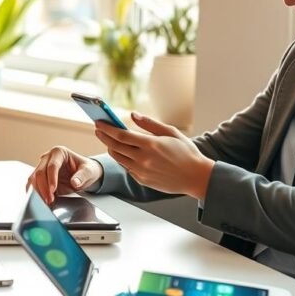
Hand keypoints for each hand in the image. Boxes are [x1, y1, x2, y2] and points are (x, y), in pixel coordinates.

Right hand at [27, 146, 104, 204]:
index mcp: (59, 152)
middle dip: (43, 187)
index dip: (51, 178)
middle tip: (49, 199)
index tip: (53, 190)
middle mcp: (48, 157)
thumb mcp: (89, 171)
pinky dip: (36, 193)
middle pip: (40, 172)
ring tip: (46, 201)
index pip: (52, 166)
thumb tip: (75, 182)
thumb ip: (82, 176)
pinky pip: (34, 184)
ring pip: (33, 178)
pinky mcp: (40, 177)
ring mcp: (42, 166)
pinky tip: (42, 200)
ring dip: (38, 191)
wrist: (84, 174)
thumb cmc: (86, 170)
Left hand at [94, 112, 214, 198]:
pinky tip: (123, 152)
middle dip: (104, 137)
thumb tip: (133, 115)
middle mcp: (144, 159)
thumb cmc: (186, 152)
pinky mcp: (142, 180)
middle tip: (98, 129)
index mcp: (151, 145)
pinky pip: (126, 167)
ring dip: (111, 148)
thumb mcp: (171, 133)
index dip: (107, 128)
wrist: (196, 177)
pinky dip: (122, 159)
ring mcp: (142, 171)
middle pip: (115, 146)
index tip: (99, 123)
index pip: (122, 135)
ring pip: (118, 158)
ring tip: (109, 140)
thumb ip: (150, 124)